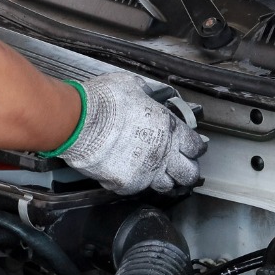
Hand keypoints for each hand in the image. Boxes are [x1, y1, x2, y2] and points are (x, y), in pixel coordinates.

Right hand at [57, 71, 204, 192]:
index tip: (191, 148)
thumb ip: (145, 94)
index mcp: (169, 128)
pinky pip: (137, 189)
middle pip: (189, 174)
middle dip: (187, 170)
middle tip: (180, 166)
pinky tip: (130, 174)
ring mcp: (146, 172)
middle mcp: (163, 153)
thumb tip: (145, 94)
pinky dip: (134, 183)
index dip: (194, 148)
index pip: (195, 147)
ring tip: (157, 173)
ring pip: (167, 186)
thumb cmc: (104, 101)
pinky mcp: (126, 184)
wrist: (79, 122)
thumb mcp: (132, 85)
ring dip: (164, 179)